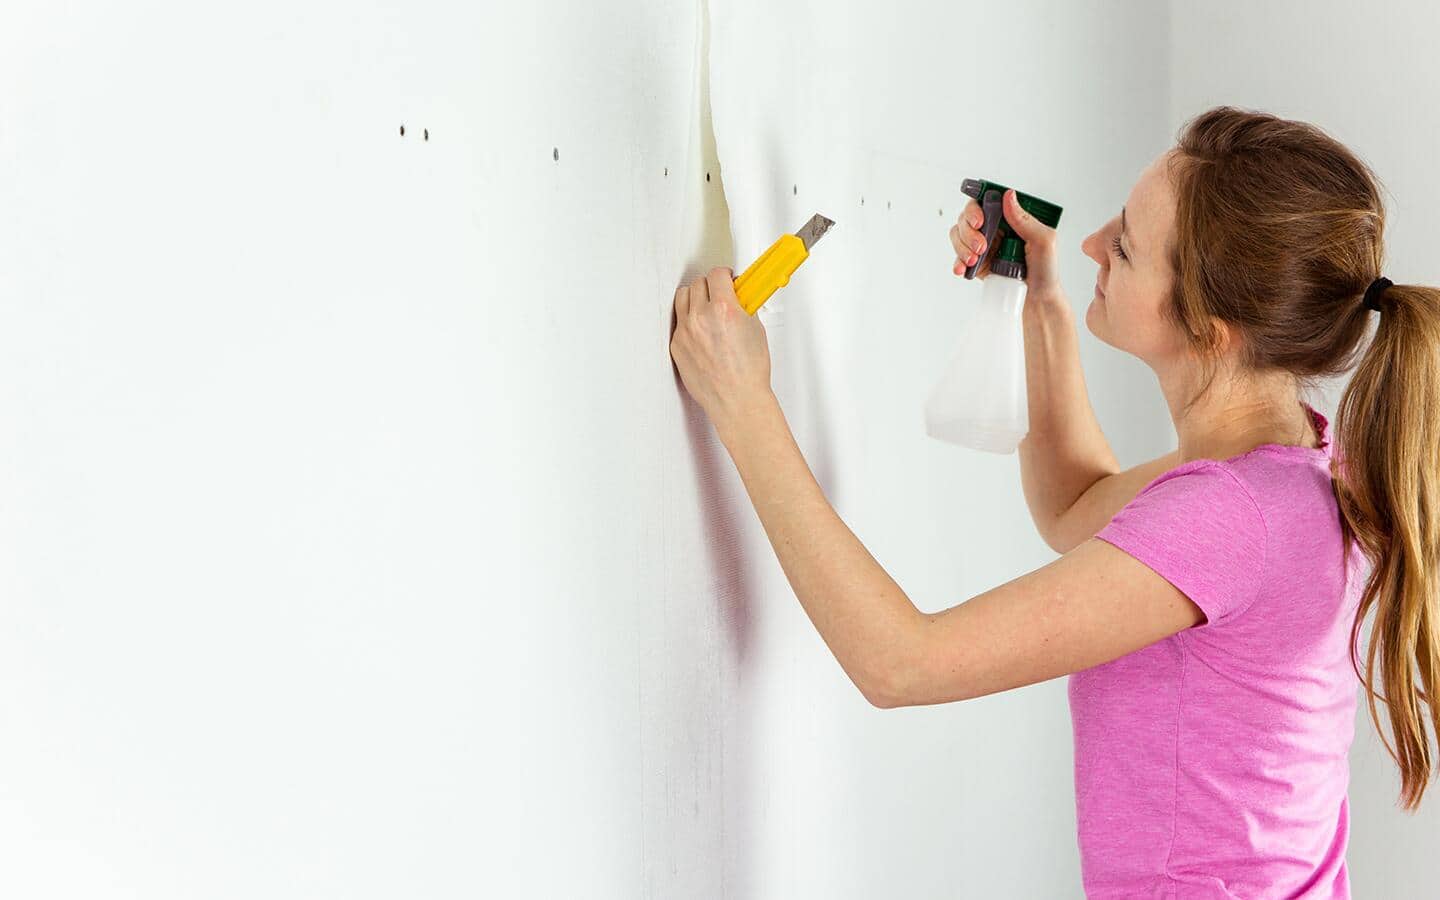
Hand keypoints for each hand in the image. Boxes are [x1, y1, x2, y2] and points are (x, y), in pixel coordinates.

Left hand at [669, 266, 774, 434]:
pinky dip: (689, 322)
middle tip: (719, 294)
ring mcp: (686, 332)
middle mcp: (701, 318)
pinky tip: (702, 332)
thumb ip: (743, 307)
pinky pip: (679, 323)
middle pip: (698, 284)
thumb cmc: (749, 372)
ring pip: (683, 298)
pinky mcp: (677, 346)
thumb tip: (740, 297)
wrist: (737, 399)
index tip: (728, 279)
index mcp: (724, 310)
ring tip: (707, 308)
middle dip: (710, 287)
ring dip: (695, 298)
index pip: (717, 275)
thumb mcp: (756, 330)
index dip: (725, 276)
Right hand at [949, 188, 1061, 294]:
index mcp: (1011, 218)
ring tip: (975, 260)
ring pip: (959, 234)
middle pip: (967, 217)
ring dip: (962, 246)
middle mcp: (995, 228)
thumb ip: (1025, 220)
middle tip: (982, 247)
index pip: (987, 201)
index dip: (977, 207)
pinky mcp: (976, 263)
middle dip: (969, 231)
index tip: (979, 221)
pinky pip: (958, 256)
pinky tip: (962, 268)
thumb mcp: (1044, 241)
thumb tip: (1008, 196)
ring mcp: (984, 245)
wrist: (1038, 300)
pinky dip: (957, 261)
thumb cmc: (1046, 271)